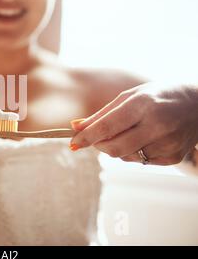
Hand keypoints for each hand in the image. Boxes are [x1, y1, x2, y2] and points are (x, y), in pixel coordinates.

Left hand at [70, 82, 197, 165]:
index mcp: (143, 104)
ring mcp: (168, 143)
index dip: (87, 137)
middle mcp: (157, 124)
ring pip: (126, 157)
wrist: (197, 104)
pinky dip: (134, 153)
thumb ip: (101, 115)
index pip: (107, 126)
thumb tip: (75, 127)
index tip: (73, 144)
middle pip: (115, 148)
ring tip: (129, 131)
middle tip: (95, 139)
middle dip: (98, 146)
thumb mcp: (129, 97)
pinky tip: (145, 138)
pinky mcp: (174, 157)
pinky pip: (141, 162)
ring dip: (117, 148)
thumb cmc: (157, 96)